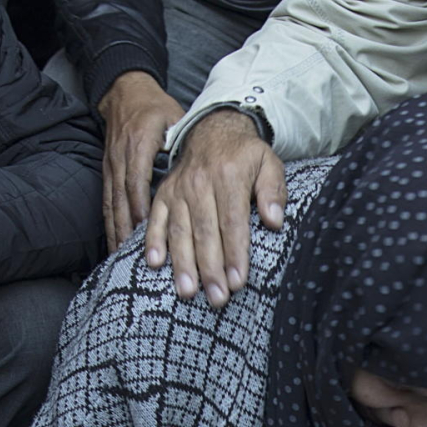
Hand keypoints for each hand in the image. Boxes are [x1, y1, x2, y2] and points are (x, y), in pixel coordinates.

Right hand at [98, 71, 186, 252]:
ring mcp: (112, 166)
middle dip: (131, 229)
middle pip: (123, 198)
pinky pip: (107, 202)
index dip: (142, 204)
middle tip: (144, 257)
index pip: (139, 179)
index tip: (150, 227)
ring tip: (125, 259)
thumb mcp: (175, 116)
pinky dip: (110, 225)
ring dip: (118, 232)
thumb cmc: (157, 107)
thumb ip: (189, 139)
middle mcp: (122, 157)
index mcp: (140, 143)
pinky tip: (115, 246)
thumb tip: (207, 165)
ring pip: (113, 203)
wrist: (125, 92)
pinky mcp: (107, 173)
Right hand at [147, 110, 282, 304]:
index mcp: (229, 177)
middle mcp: (200, 184)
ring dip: (183, 264)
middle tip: (217, 298)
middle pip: (205, 233)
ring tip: (188, 292)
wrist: (212, 129)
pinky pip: (156, 220)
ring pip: (180, 231)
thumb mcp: (269, 163)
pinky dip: (153, 241)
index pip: (232, 223)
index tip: (238, 281)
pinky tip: (154, 264)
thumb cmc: (245, 154)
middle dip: (211, 269)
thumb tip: (274, 221)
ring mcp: (178, 190)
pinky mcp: (163, 195)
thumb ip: (273, 190)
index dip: (235, 254)